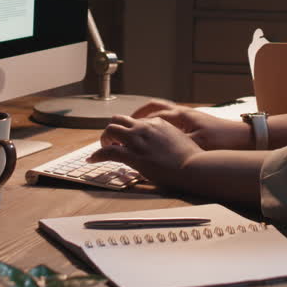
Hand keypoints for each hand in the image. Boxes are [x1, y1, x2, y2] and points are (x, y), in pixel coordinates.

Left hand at [89, 115, 204, 189]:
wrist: (194, 167)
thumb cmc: (192, 158)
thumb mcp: (181, 140)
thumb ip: (168, 137)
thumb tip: (165, 143)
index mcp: (157, 123)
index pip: (135, 121)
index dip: (128, 131)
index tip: (126, 139)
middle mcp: (145, 127)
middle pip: (119, 119)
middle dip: (113, 130)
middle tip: (111, 141)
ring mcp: (137, 140)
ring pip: (110, 130)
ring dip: (104, 138)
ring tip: (103, 148)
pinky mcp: (132, 156)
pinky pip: (108, 152)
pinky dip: (97, 155)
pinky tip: (92, 159)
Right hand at [131, 100, 252, 150]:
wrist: (242, 136)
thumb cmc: (221, 140)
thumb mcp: (196, 144)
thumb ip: (173, 145)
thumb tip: (153, 150)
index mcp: (180, 116)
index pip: (150, 116)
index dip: (133, 124)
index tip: (121, 132)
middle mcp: (182, 112)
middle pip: (153, 107)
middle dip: (136, 115)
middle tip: (122, 125)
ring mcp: (187, 115)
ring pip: (161, 111)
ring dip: (147, 117)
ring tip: (135, 126)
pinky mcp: (193, 121)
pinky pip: (169, 117)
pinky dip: (158, 122)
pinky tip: (156, 133)